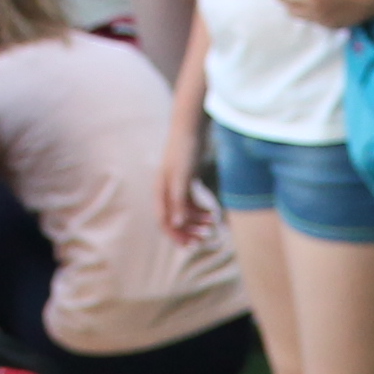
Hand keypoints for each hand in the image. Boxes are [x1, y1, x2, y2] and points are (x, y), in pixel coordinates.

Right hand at [160, 115, 219, 244]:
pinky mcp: (186, 181)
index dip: (175, 236)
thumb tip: (177, 225)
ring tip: (213, 226)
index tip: (190, 246)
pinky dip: (201, 209)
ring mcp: (176, 186)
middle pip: (175, 219)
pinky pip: (191, 202)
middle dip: (189, 231)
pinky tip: (213, 214)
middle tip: (205, 239)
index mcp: (160, 192)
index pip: (164, 221)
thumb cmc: (184, 151)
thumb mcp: (182, 177)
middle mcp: (166, 191)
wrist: (190, 127)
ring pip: (185, 212)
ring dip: (197, 221)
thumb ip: (179, 201)